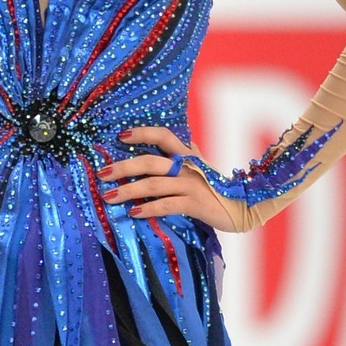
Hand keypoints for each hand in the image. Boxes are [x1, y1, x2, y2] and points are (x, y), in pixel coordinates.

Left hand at [96, 126, 238, 232]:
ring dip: (128, 190)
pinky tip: (133, 213)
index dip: (142, 133)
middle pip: (150, 162)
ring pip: (153, 185)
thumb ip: (184, 156)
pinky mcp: (195, 204)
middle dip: (123, 167)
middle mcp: (187, 166)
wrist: (243, 206)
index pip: (163, 136)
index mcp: (187, 154)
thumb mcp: (200, 166)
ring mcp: (191, 184)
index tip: (120, 136)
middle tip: (102, 174)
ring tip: (109, 196)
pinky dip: (148, 209)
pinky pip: (166, 204)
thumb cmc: (215, 187)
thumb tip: (165, 148)